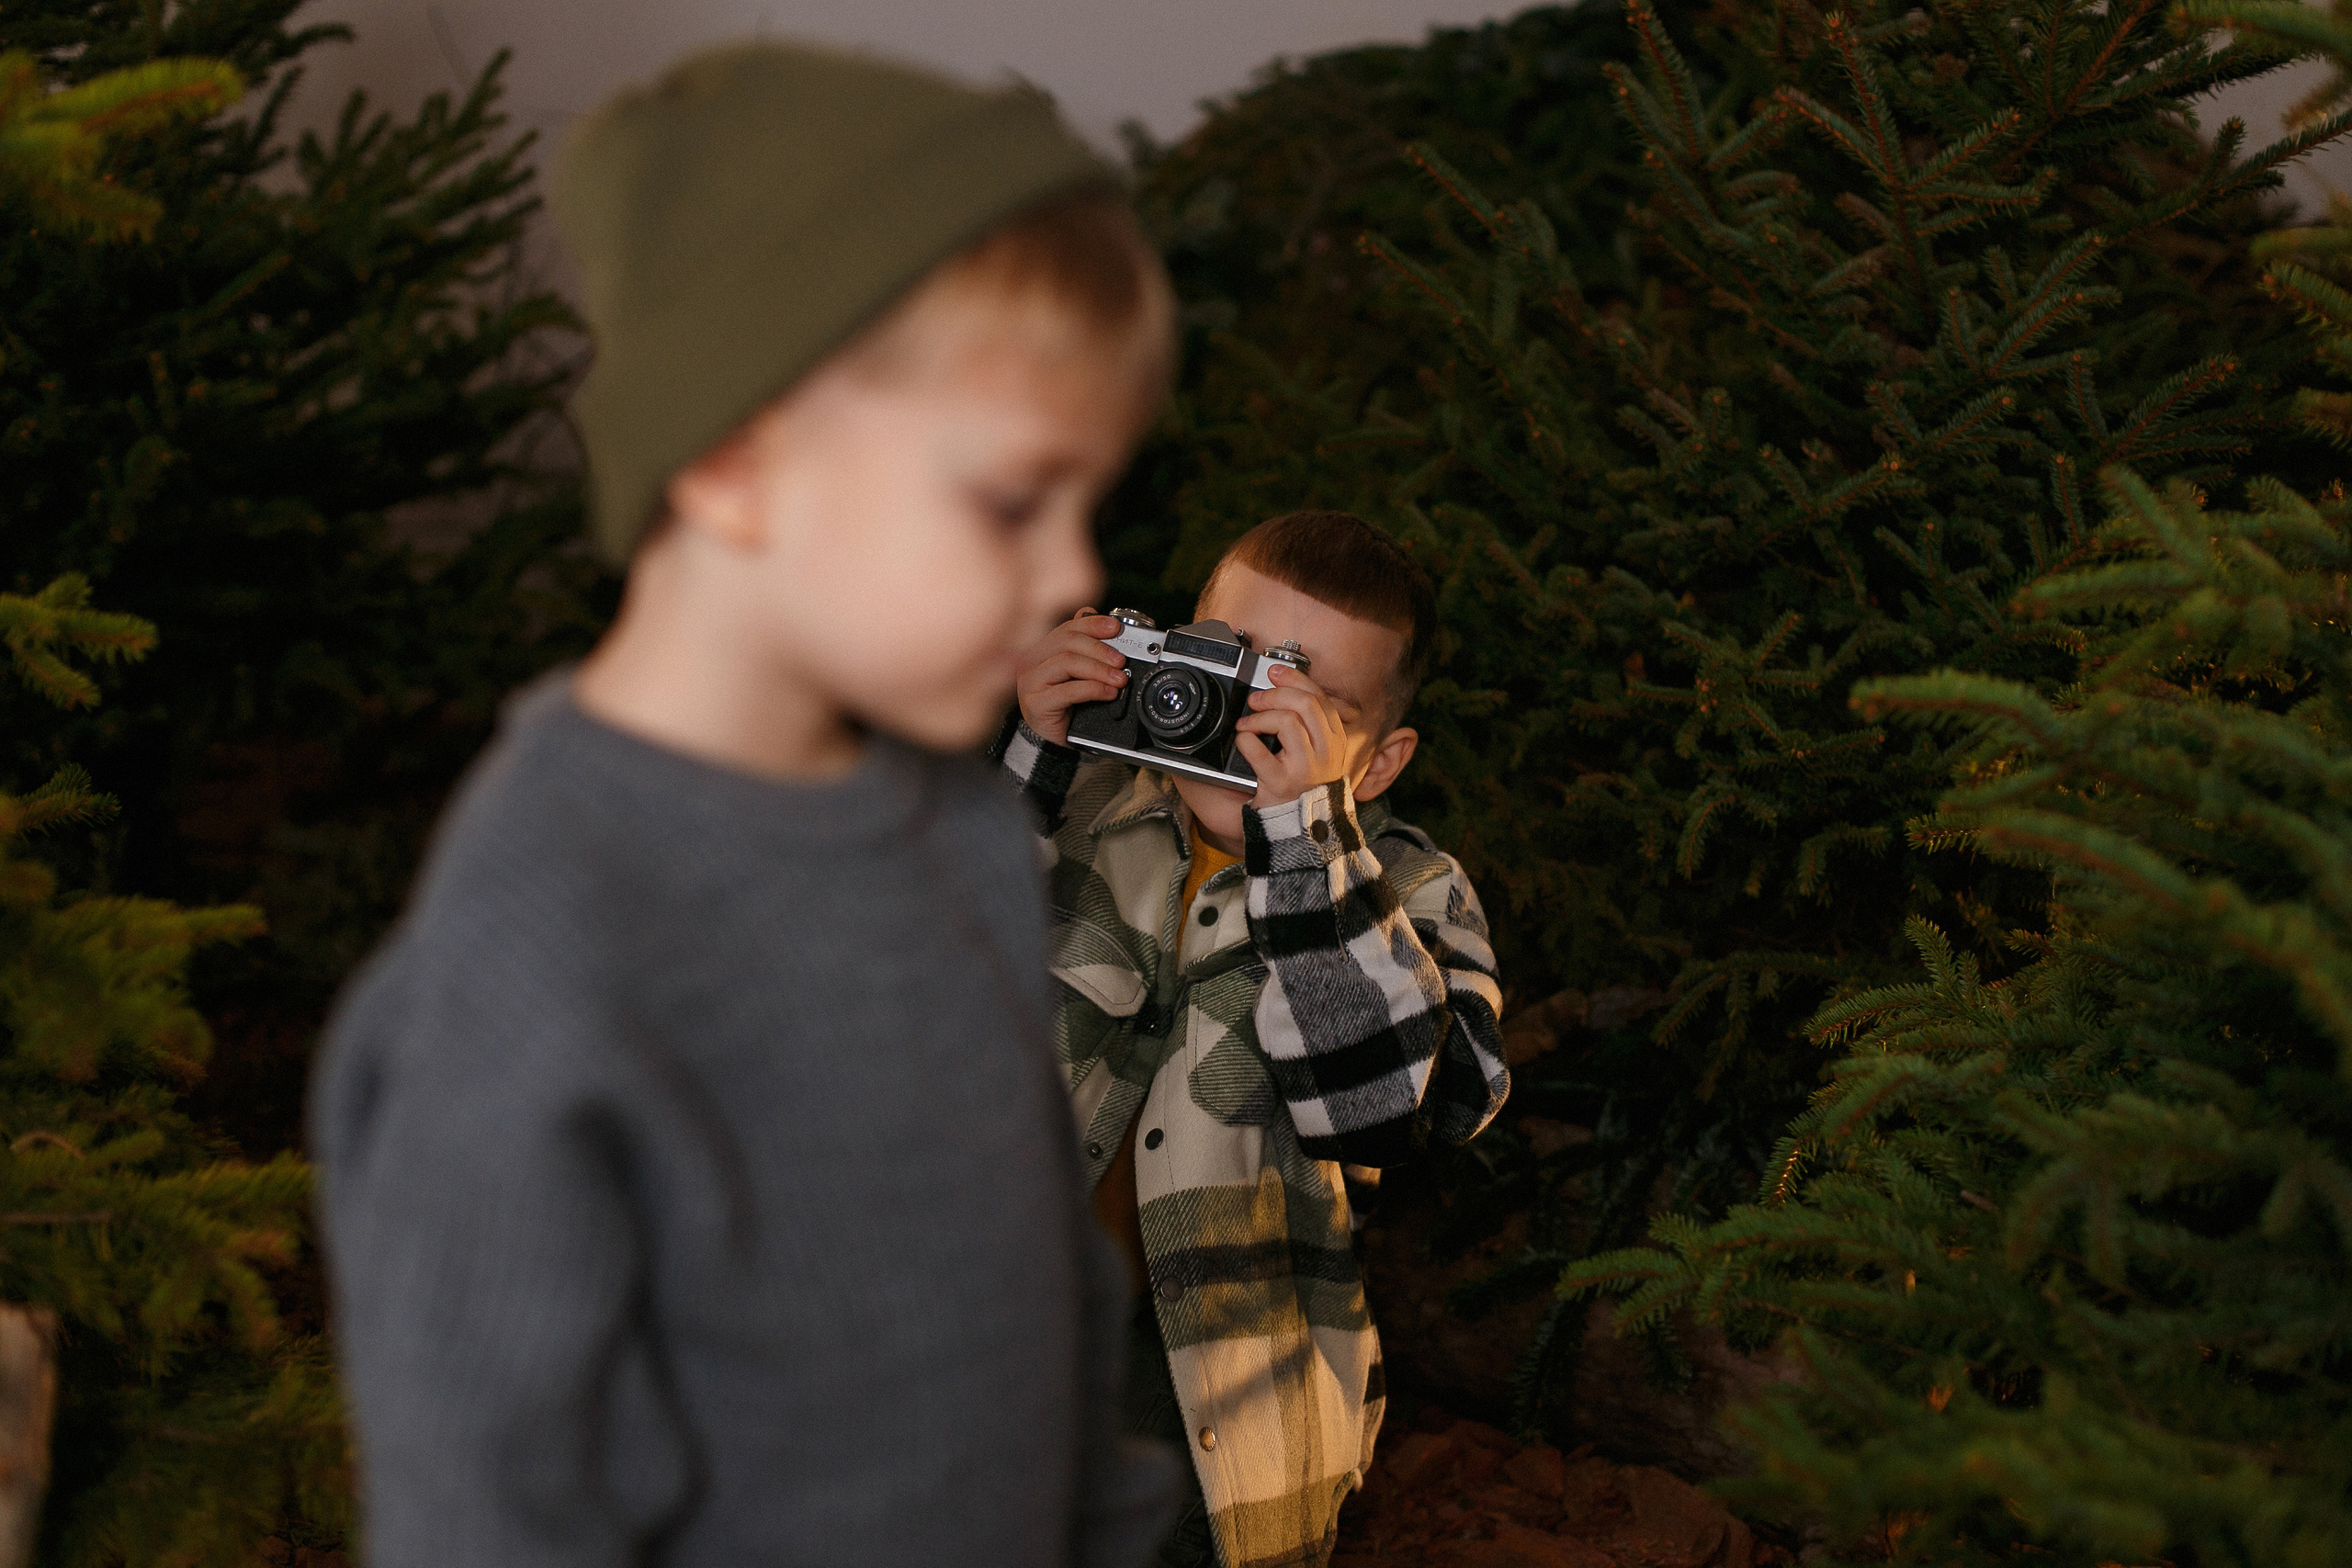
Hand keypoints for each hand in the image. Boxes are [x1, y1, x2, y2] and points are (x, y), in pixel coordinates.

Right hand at [1014, 610, 1128, 745]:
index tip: (1116, 628)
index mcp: (1043, 650)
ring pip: (1066, 662)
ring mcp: (1030, 682)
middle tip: (1121, 661)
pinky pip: (1067, 690)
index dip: (1093, 625)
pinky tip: (1108, 693)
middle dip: (1099, 649)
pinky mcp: (1035, 703)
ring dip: (1098, 669)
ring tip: (1119, 679)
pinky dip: (1092, 689)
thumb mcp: (1079, 675)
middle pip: (1066, 642)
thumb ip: (1088, 652)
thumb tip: (1111, 626)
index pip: (1068, 628)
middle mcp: (1032, 661)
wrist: (1052, 740)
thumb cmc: (1066, 706)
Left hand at [1234, 663, 1348, 810]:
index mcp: (1335, 739)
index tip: (1274, 672)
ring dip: (1259, 717)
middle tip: (1256, 700)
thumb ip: (1309, 721)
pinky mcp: (1282, 783)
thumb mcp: (1318, 750)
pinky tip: (1243, 741)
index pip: (1319, 697)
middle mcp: (1326, 752)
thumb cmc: (1304, 783)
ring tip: (1246, 724)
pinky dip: (1245, 741)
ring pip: (1286, 722)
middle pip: (1305, 704)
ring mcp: (1305, 768)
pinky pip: (1258, 751)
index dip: (1294, 679)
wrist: (1300, 825)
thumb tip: (1285, 685)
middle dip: (1275, 694)